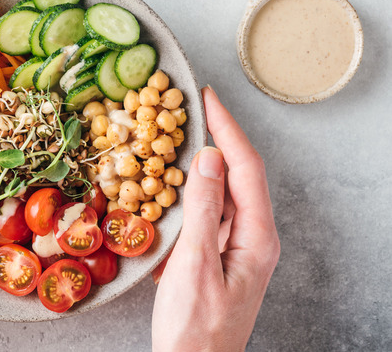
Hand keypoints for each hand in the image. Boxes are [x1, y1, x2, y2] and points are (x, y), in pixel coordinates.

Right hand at [151, 87, 279, 350]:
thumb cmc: (194, 328)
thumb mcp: (194, 265)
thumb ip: (202, 210)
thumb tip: (206, 158)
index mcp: (256, 238)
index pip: (246, 168)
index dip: (227, 129)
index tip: (207, 99)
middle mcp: (252, 238)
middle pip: (237, 176)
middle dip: (216, 138)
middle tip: (191, 108)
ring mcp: (235, 247)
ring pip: (221, 193)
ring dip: (201, 164)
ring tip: (178, 136)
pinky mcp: (216, 256)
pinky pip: (207, 213)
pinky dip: (189, 192)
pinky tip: (171, 184)